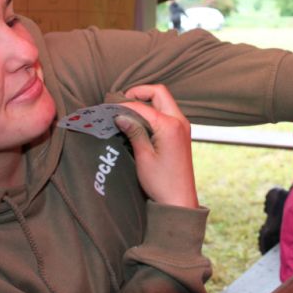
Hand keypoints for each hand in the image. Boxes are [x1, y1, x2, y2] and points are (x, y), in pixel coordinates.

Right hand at [115, 84, 198, 208]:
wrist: (180, 200)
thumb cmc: (162, 182)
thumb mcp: (144, 156)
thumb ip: (134, 132)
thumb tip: (120, 115)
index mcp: (170, 126)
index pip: (143, 106)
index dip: (124, 105)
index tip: (109, 108)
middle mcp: (180, 121)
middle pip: (159, 93)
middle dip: (140, 93)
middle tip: (121, 102)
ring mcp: (183, 126)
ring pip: (164, 101)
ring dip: (147, 101)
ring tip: (128, 111)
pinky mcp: (182, 133)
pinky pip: (168, 113)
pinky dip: (153, 111)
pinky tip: (139, 121)